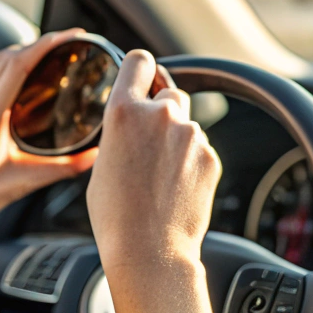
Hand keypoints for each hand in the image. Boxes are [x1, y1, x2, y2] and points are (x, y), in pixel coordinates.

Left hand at [0, 30, 96, 233]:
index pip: (16, 68)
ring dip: (24, 52)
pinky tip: (27, 76)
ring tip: (54, 52)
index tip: (71, 37)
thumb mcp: (18, 186)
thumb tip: (94, 156)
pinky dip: (10, 68)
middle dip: (40, 43)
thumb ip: (58, 169)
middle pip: (6, 58)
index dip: (45, 46)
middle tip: (71, 41)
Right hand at [86, 50, 224, 312]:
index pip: (139, 61)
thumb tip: (133, 125)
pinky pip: (199, 149)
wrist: (149, 251)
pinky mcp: (211, 156)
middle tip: (149, 142)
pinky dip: (190, 163)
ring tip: (158, 177)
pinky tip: (174, 189)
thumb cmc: (116, 215)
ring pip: (185, 124)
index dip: (140, 69)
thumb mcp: (101, 162)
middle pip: (167, 92)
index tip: (143, 77)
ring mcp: (190, 135)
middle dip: (160, 111)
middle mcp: (160, 115)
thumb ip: (121, 132)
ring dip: (175, 141)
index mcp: (124, 112)